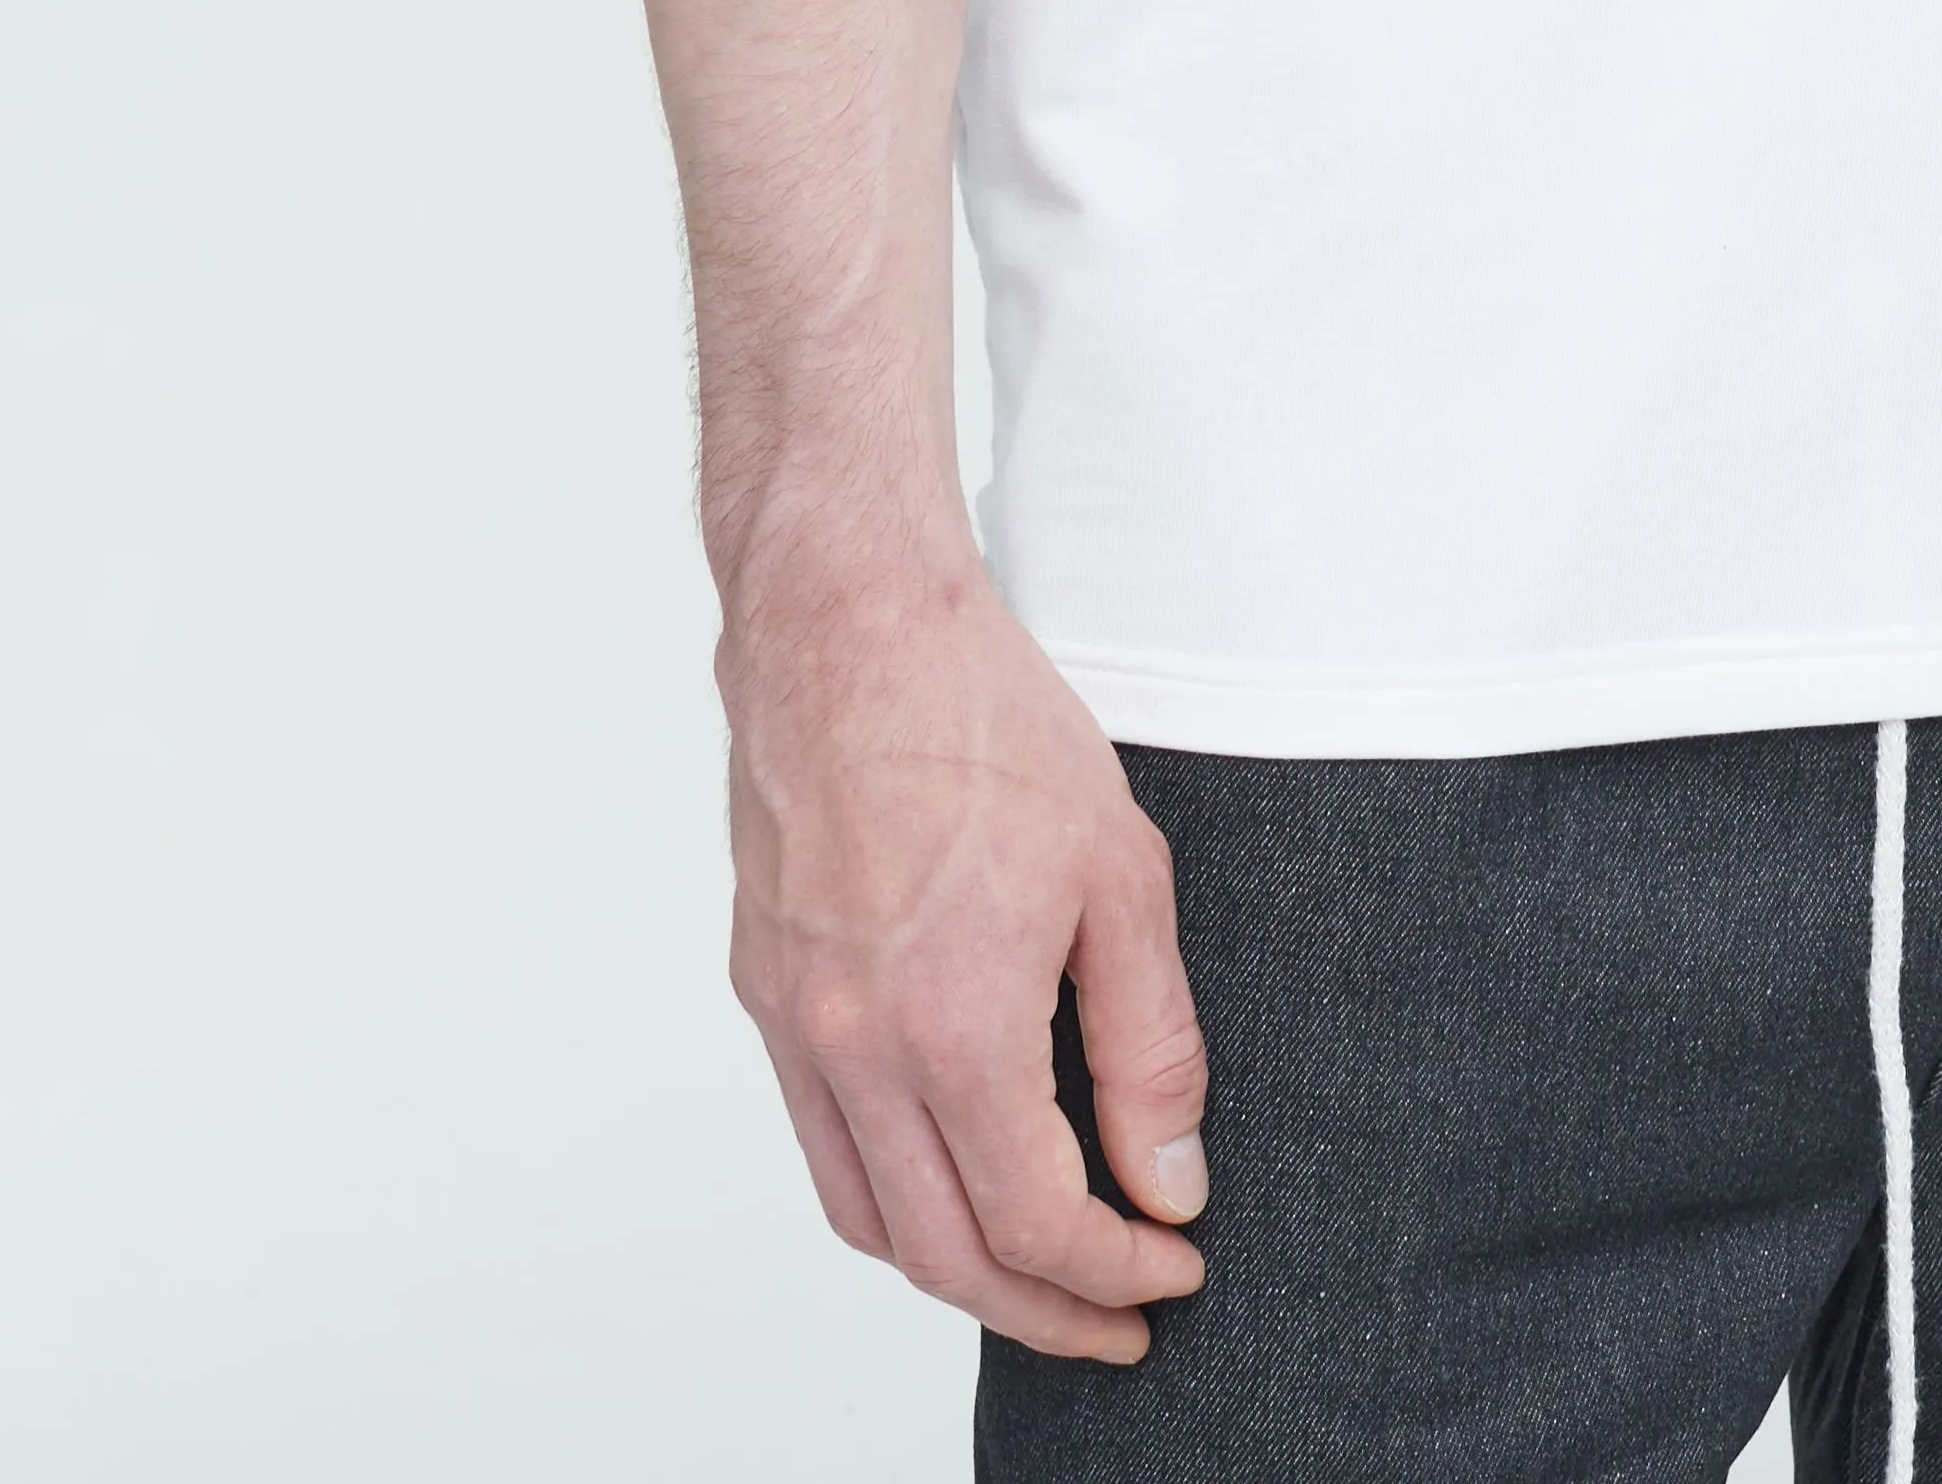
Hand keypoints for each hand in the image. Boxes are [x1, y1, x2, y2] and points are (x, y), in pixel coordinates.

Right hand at [720, 531, 1209, 1360]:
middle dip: (1043, 1312)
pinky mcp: (765, 990)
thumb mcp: (1120, 873)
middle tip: (1120, 1318)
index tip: (1176, 1269)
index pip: (1035, 1224)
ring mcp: (795, 1025)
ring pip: (869, 1218)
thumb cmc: (985, 722)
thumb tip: (1171, 1178)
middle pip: (944, 1256)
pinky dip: (891, 1192)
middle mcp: (854, 1049)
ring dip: (958, 1269)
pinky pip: (823, 1140)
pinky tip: (955, 1167)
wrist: (847, 622)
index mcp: (951, 1026)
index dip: (1113, 1271)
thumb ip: (1151, 1044)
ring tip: (1045, 1270)